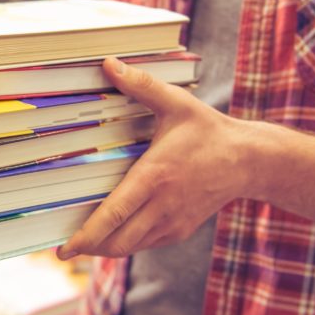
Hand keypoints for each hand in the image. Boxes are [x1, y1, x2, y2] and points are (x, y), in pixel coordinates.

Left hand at [57, 57, 253, 259]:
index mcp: (154, 177)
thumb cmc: (209, 131)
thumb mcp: (176, 102)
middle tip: (64, 249)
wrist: (250, 161)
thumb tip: (109, 64)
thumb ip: (141, 85)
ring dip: (104, 249)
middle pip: (117, 241)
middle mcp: (162, 205)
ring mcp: (172, 222)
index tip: (63, 250)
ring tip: (82, 243)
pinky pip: (146, 244)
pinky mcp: (180, 229)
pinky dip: (126, 244)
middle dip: (88, 248)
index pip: (113, 215)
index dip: (85, 236)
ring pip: (130, 247)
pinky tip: (112, 234)